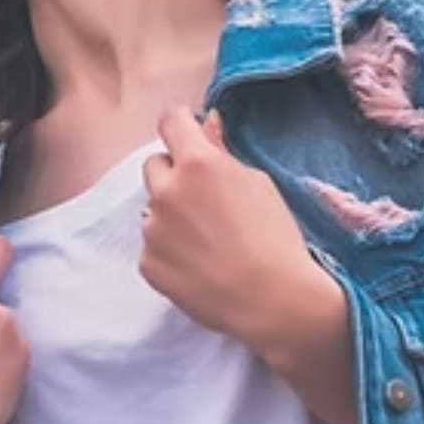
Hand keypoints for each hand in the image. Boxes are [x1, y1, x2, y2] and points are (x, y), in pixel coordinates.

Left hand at [138, 105, 328, 350]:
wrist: (274, 301)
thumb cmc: (275, 238)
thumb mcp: (257, 183)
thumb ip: (222, 151)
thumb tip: (205, 123)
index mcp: (197, 164)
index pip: (170, 122)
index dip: (181, 125)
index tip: (189, 134)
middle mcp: (166, 192)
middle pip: (155, 164)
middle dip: (175, 173)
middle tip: (205, 198)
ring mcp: (153, 230)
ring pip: (154, 208)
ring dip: (172, 215)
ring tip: (208, 240)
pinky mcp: (148, 263)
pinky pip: (153, 245)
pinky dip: (170, 250)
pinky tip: (200, 264)